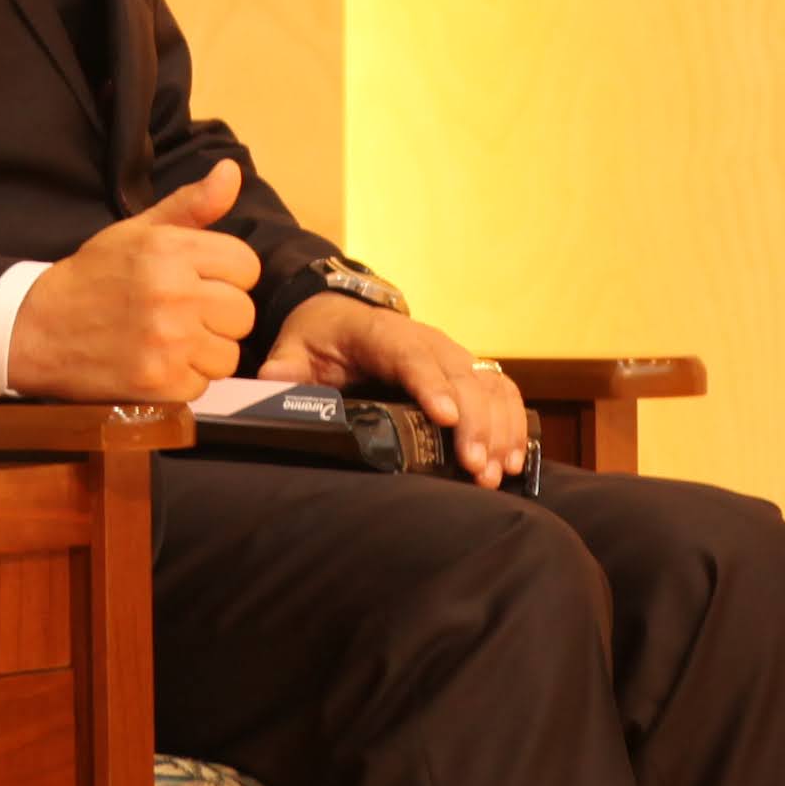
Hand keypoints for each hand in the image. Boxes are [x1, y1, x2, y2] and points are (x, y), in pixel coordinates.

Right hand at [6, 165, 259, 400]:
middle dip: (220, 316)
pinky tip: (158, 362)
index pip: (247, 266)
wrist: (38, 329)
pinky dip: (184, 379)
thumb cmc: (94, 277)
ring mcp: (167, 342)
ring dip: (205, 351)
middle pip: (243, 313)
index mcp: (170, 250)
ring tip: (172, 340)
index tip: (201, 281)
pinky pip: (203, 384)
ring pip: (228, 354)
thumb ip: (192, 205)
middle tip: (185, 314)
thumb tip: (232, 171)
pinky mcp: (159, 383)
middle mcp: (173, 294)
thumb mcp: (138, 231)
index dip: (227, 275)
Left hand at [261, 293, 529, 487]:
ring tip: (494, 472)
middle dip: (473, 422)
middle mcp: (427, 340)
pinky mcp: (467, 370)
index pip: (411, 356)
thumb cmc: (320, 335)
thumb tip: (271, 381)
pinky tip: (512, 460)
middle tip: (475, 466)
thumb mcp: (294, 346)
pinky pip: (501, 391)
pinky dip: (513, 422)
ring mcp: (452, 354)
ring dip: (498, 428)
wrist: (343, 313)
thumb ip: (284, 365)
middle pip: (460, 376)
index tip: (444, 417)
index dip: (430, 385)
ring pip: (488, 384)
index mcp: (382, 334)